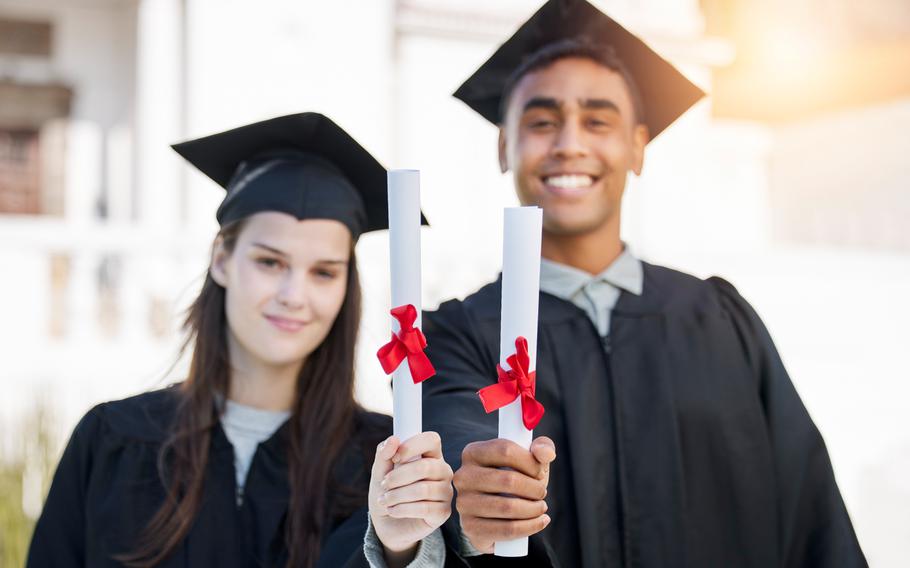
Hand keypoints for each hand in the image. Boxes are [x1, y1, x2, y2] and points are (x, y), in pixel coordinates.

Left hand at [369, 432, 453, 563]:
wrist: (386, 524)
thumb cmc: (387, 492)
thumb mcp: (380, 471)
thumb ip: (384, 454)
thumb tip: (393, 440)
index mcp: (430, 455)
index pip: (431, 439)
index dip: (412, 446)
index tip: (395, 458)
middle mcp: (442, 471)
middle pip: (426, 466)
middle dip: (398, 477)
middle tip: (384, 485)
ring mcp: (445, 492)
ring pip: (423, 489)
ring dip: (397, 495)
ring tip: (385, 500)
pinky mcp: (443, 512)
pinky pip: (424, 508)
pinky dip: (402, 509)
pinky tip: (392, 510)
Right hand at [453, 436, 555, 553]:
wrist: (497, 515)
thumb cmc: (515, 480)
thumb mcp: (529, 460)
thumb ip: (542, 448)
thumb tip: (545, 452)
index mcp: (473, 452)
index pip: (505, 450)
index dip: (530, 462)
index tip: (540, 472)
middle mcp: (463, 476)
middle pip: (508, 480)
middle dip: (535, 488)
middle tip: (542, 493)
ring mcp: (464, 503)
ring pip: (508, 507)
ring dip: (534, 509)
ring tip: (541, 507)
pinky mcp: (470, 527)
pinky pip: (507, 529)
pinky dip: (530, 526)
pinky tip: (540, 521)